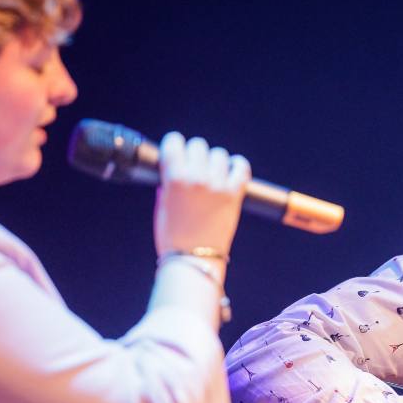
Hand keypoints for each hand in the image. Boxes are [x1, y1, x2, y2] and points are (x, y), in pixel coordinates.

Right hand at [154, 132, 250, 259]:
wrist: (194, 260)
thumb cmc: (173, 237)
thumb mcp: (162, 206)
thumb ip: (167, 184)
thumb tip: (174, 168)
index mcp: (174, 178)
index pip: (174, 141)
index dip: (175, 146)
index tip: (177, 152)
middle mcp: (196, 177)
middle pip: (198, 145)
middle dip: (195, 154)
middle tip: (195, 168)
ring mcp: (217, 185)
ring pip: (219, 154)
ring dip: (215, 162)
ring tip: (213, 175)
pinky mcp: (234, 194)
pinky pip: (241, 167)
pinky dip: (237, 166)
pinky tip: (232, 172)